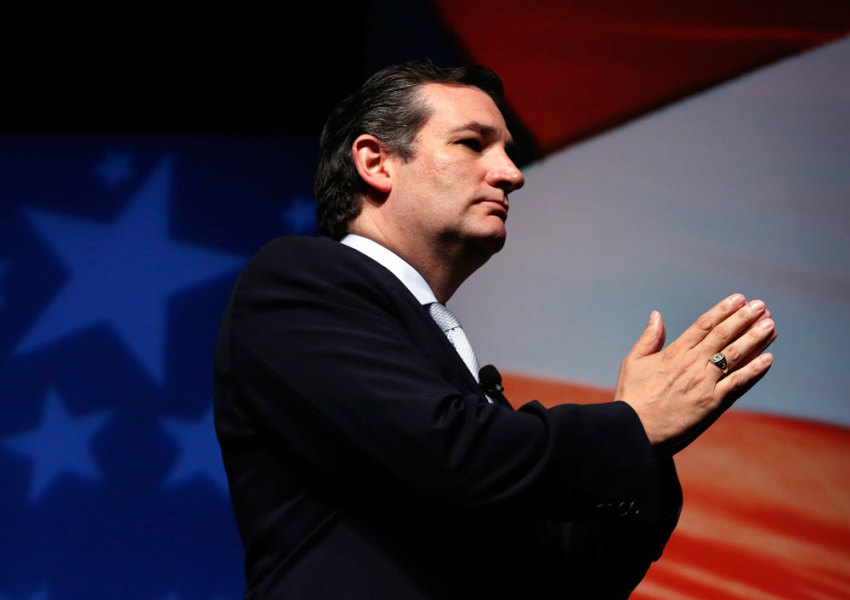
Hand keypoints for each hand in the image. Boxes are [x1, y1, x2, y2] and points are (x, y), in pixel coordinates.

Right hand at [615, 294, 776, 453]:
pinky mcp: (713, 403)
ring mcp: (704, 383)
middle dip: (744, 319)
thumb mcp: (634, 362)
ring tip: (770, 325)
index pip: (704, 325)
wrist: (635, 431)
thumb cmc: (631, 398)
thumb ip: (649, 338)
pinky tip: (768, 358)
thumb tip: (657, 315)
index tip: (739, 298)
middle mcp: (692, 364)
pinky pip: (738, 384)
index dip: (723, 310)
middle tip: (762, 306)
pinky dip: (754, 371)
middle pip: (723, 336)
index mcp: (674, 353)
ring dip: (755, 339)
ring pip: (735, 355)